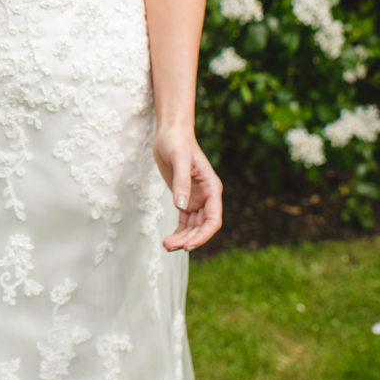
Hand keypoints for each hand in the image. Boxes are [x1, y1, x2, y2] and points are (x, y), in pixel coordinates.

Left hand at [152, 126, 222, 251]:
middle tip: (169, 247)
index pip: (213, 219)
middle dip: (188, 239)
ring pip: (193, 226)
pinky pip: (185, 221)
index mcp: (212, 188)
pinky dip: (178, 231)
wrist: (169, 133)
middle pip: (202, 227)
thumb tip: (181, 207)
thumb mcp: (179, 159)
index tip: (188, 246)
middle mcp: (207, 197)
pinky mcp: (184, 198)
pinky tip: (169, 240)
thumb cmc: (177, 142)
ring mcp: (196, 199)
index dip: (203, 235)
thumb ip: (181, 183)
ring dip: (182, 238)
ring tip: (166, 246)